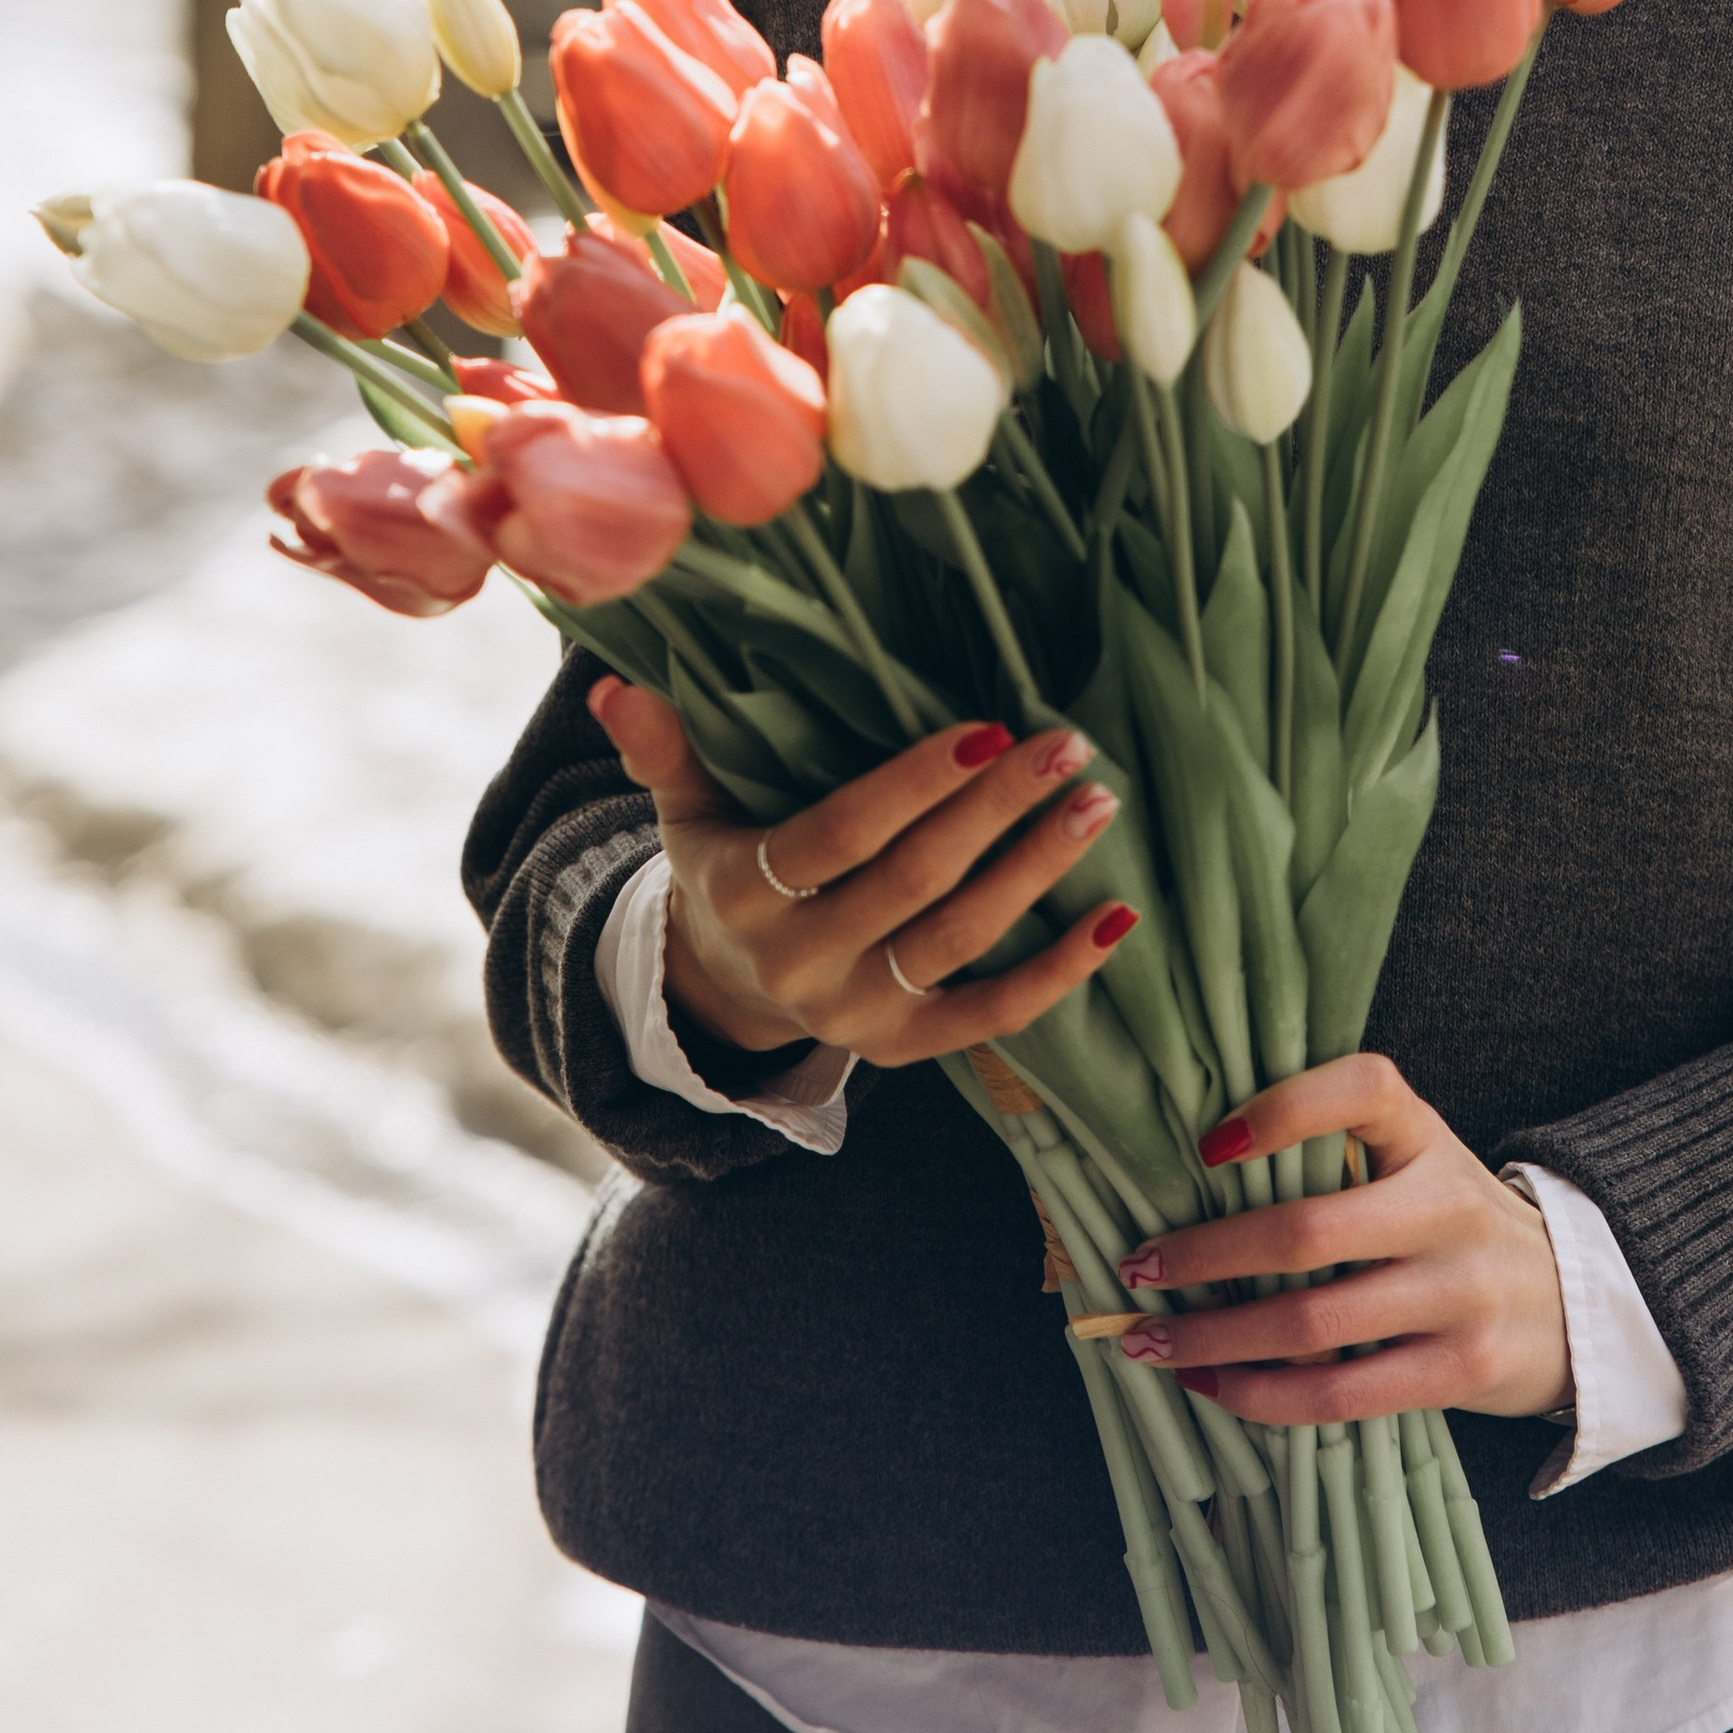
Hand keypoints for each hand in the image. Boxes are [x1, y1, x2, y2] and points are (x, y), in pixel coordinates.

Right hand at [586, 678, 1133, 1069]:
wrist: (722, 987)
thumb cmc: (722, 862)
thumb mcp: (684, 807)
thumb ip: (665, 747)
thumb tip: (615, 683)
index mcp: (745, 891)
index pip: (841, 835)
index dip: (914, 786)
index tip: (989, 728)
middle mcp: (798, 961)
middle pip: (914, 881)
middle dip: (996, 810)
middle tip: (1068, 747)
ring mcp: (853, 1014)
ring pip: (960, 940)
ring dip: (1038, 872)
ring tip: (1098, 805)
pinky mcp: (902, 1049)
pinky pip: (990, 1017)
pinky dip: (1058, 974)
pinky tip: (1116, 918)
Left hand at [1106, 1053, 1572, 1426]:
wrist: (1569, 1303)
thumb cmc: (1451, 1223)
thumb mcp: (1418, 1160)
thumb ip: (1338, 1150)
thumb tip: (1197, 1166)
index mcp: (1429, 1137)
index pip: (1363, 1089)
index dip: (1283, 1109)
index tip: (1208, 1145)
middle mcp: (1448, 1207)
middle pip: (1308, 1230)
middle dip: (1206, 1255)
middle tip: (1137, 1266)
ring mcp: (1457, 1294)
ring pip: (1311, 1324)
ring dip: (1213, 1339)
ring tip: (1150, 1343)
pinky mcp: (1458, 1372)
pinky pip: (1339, 1394)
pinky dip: (1261, 1396)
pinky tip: (1213, 1388)